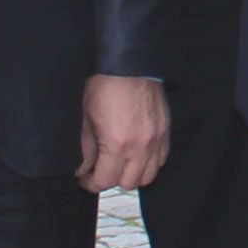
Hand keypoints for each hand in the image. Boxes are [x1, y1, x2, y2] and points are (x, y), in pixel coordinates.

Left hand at [80, 74, 172, 191]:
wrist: (128, 63)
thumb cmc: (105, 86)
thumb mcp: (87, 119)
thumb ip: (86, 149)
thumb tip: (83, 168)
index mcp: (117, 144)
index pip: (105, 181)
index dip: (91, 183)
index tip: (85, 178)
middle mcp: (140, 146)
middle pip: (128, 183)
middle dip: (111, 180)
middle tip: (100, 170)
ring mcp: (156, 139)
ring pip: (148, 176)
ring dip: (132, 174)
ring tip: (121, 164)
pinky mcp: (165, 131)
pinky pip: (161, 160)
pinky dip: (149, 162)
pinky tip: (137, 154)